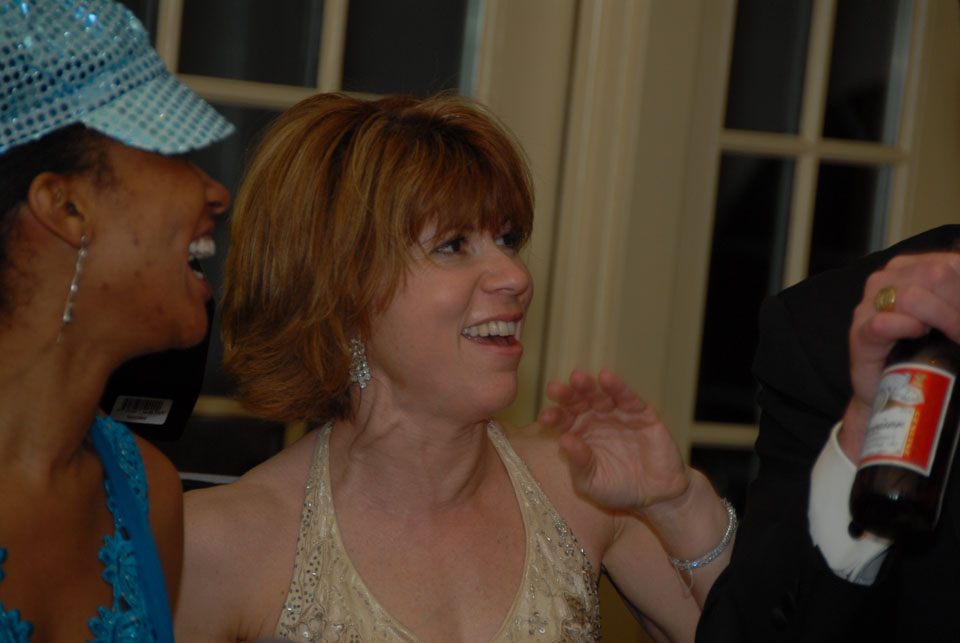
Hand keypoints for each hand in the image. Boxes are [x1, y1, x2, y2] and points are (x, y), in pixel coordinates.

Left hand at [537, 369, 689, 513]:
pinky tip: (606, 378)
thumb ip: (578, 462)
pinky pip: (627, 397)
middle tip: (555, 389)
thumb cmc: (618, 489)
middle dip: (566, 395)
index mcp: (579, 434)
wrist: (655, 496)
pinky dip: (617, 387)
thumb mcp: (592, 482)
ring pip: (600, 395)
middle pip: (577, 402)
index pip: (563, 421)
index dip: (554, 417)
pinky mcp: (641, 413)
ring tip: (577, 378)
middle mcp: (595, 419)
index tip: (544, 418)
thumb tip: (563, 440)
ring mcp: (618, 414)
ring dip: (588, 386)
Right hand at [841, 252, 959, 459]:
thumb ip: (957, 306)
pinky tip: (917, 336)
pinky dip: (906, 329)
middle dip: (957, 308)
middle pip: (937, 274)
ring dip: (942, 319)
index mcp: (912, 267)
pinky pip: (884, 323)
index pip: (952, 264)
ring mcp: (869, 304)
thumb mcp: (952, 319)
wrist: (894, 391)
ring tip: (947, 338)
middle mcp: (887, 279)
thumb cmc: (927, 352)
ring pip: (913, 295)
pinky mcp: (859, 332)